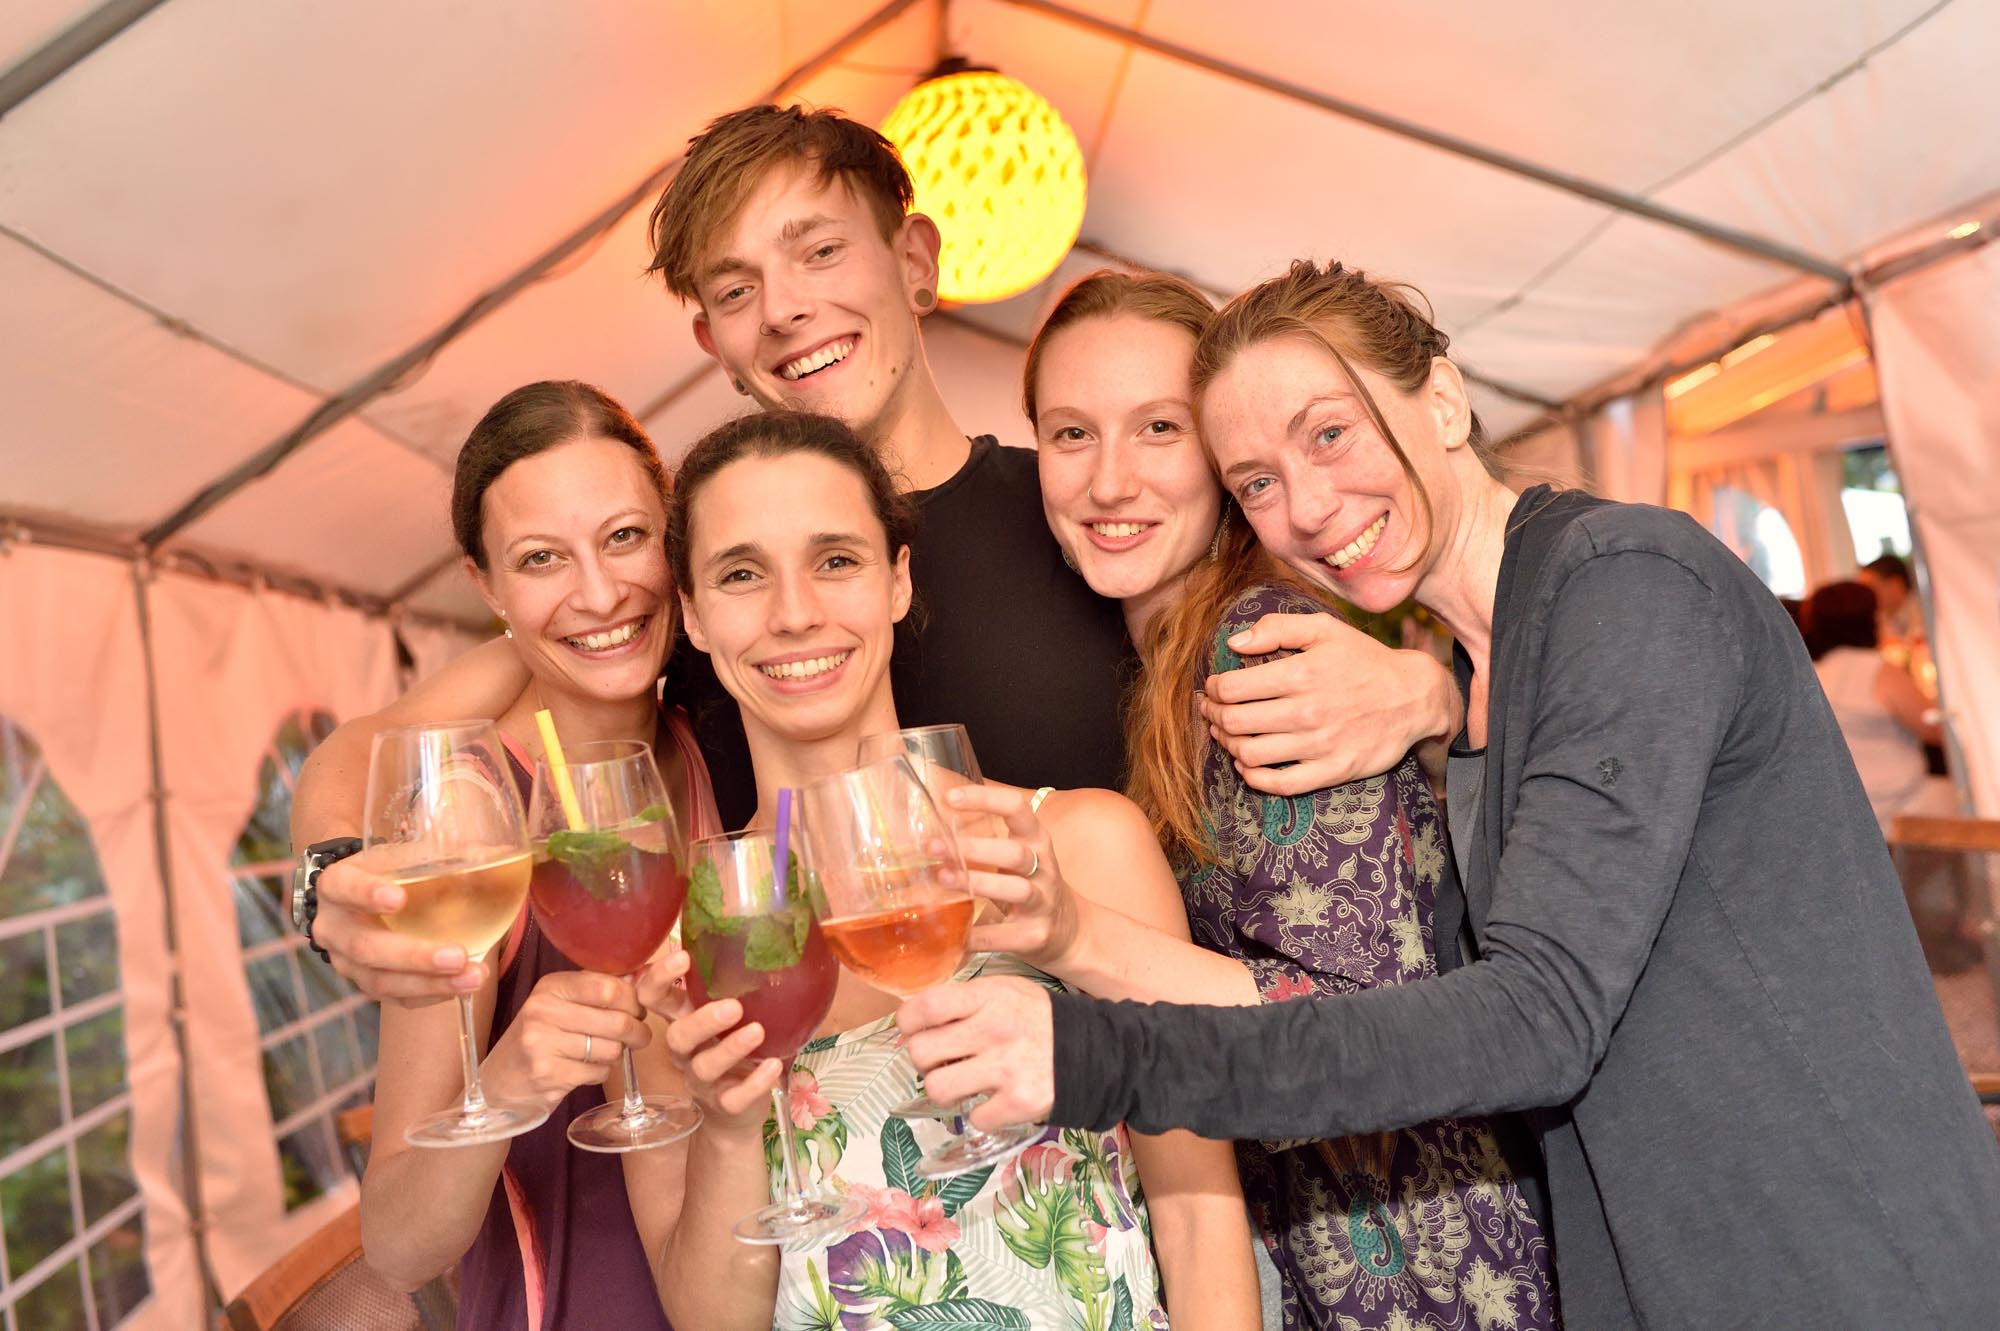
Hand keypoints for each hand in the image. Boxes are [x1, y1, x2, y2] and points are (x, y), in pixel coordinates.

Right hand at [313, 858, 488, 1004]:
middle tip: (457, 956)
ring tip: (474, 977)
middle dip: (413, 956)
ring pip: (380, 981)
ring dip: (429, 983)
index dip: (366, 893)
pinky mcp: (365, 984)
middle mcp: (332, 927)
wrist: (370, 896)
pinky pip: (394, 999)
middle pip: (365, 947)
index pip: (344, 887)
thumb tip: (494, 853)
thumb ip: (444, 854)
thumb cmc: (393, 871)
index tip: (399, 897)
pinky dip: (430, 995)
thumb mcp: (408, 855)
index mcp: (336, 885)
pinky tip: (461, 987)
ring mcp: (345, 961)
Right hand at [481, 971, 649, 1110]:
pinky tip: (586, 1069)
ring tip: (604, 1052)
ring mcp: (542, 1044)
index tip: (637, 1009)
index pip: (609, 987)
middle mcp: (543, 1011)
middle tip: (638, 1036)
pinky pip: (599, 1072)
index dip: (633, 1001)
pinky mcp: (548, 1075)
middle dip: (637, 1032)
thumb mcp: (560, 1003)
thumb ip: (597, 989)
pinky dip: (601, 1072)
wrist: (500, 1081)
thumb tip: (641, 977)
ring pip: (612, 1049)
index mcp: (551, 987)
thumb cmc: (540, 1037)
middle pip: (617, 1021)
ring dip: (617, 1054)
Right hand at [640, 949, 781, 1134]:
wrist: (737, 1112)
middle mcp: (687, 1050)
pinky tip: (773, 1066)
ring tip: (757, 1031)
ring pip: (704, 1067)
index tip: (683, 957)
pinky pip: (733, 1099)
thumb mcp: (731, 1014)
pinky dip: (753, 1083)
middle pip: (677, 1036)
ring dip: (730, 1048)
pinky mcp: (725, 1105)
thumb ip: (735, 983)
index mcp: (685, 1019)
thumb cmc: (735, 1046)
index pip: (655, 997)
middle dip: (701, 1020)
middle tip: (733, 1006)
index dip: (660, 978)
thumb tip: (769, 930)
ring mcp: (704, 1080)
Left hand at [898, 977, 1054, 1130]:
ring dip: (946, 1090)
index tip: (913, 1029)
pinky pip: (974, 1118)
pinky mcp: (1019, 1102)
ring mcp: (1006, 1069)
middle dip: (925, 1060)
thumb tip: (913, 1022)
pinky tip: (995, 1100)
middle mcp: (994, 1030)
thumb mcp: (1004, 991)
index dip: (908, 1022)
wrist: (1095, 1051)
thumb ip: (963, 1001)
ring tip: (964, 1083)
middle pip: (921, 1052)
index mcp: (989, 997)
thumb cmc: (1037, 1019)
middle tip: (942, 1060)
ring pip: (938, 1089)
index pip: (926, 1006)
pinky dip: (981, 1114)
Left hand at [942, 784, 1079, 969]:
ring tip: (943, 879)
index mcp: (1036, 841)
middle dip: (974, 848)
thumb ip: (986, 842)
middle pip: (1014, 853)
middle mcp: (1043, 868)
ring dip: (976, 883)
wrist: (1070, 931)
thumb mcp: (1019, 856)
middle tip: (933, 846)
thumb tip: (932, 830)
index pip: (1017, 808)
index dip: (985, 799)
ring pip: (1015, 889)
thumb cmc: (1031, 886)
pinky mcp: (1035, 935)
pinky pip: (1003, 935)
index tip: (950, 798)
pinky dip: (975, 935)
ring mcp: (1042, 902)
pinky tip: (951, 934)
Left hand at [1198, 612, 1459, 795]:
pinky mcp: (1332, 771)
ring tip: (1226, 734)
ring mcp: (1320, 745)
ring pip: (1250, 754)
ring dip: (1228, 744)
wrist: (1414, 697)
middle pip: (1235, 722)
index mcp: (1301, 674)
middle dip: (1213, 715)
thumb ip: (1278, 627)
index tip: (1212, 687)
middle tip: (1210, 711)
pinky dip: (1253, 778)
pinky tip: (1246, 765)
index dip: (1213, 689)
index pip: (1232, 689)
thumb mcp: (1326, 630)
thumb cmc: (1364, 660)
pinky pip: (1279, 785)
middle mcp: (1307, 712)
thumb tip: (1234, 643)